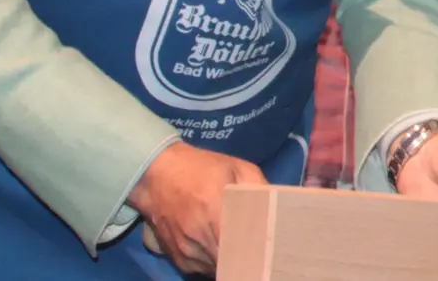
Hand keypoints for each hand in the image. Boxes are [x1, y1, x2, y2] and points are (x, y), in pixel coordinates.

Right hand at [127, 141, 266, 274]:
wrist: (155, 174)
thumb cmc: (199, 168)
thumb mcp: (235, 167)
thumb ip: (260, 188)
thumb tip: (282, 208)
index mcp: (215, 211)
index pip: (244, 250)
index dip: (259, 255)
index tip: (269, 252)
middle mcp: (199, 237)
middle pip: (233, 264)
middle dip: (247, 260)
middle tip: (258, 251)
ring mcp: (187, 252)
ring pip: (219, 269)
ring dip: (230, 261)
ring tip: (237, 245)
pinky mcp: (179, 260)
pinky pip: (204, 270)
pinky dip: (213, 262)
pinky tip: (216, 245)